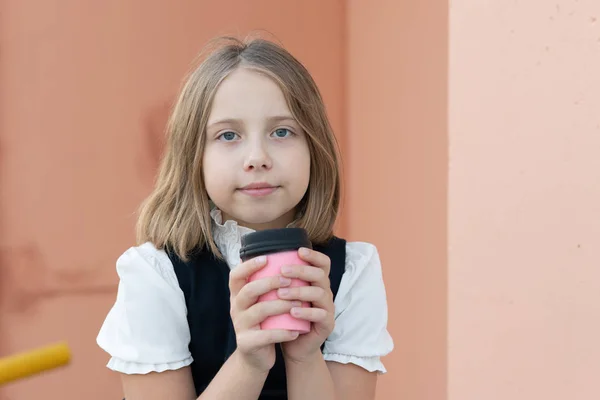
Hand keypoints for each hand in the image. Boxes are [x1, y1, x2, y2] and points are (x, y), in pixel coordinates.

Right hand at [229, 255, 301, 372]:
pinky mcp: (247, 343)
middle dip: (270, 283)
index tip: (267, 258)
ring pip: (259, 311)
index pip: (235, 275)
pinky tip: (296, 331)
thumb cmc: (263, 323)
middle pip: (249, 290)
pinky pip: (266, 335)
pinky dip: (283, 333)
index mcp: (237, 296)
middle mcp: (235, 308)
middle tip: (289, 281)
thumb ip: (266, 286)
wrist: (255, 357)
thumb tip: (286, 259)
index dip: (249, 265)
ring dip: (282, 305)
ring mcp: (240, 326)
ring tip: (299, 304)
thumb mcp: (260, 303)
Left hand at [279, 248, 334, 363]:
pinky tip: (292, 312)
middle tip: (282, 271)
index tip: (298, 251)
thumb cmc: (285, 317)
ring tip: (281, 293)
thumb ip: (275, 280)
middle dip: (301, 270)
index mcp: (315, 282)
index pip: (322, 263)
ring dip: (299, 291)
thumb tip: (250, 259)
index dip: (314, 255)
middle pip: (320, 274)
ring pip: (320, 293)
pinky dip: (306, 312)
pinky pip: (320, 315)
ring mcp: (328, 308)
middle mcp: (324, 292)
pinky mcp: (327, 324)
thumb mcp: (281, 296)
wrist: (294, 345)